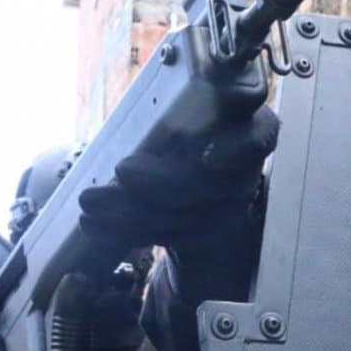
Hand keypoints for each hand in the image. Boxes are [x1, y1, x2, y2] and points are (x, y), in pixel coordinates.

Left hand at [78, 106, 279, 247]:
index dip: (238, 148)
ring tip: (91, 200)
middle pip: (212, 183)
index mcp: (246, 128)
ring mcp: (227, 208)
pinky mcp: (201, 233)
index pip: (260, 136)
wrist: (187, 179)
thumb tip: (135, 124)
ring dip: (133, 210)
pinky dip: (127, 229)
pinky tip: (94, 222)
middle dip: (164, 181)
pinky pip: (165, 235)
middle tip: (122, 170)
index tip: (208, 158)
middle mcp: (243, 171)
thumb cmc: (182, 132)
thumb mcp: (179, 114)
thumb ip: (169, 118)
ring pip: (185, 216)